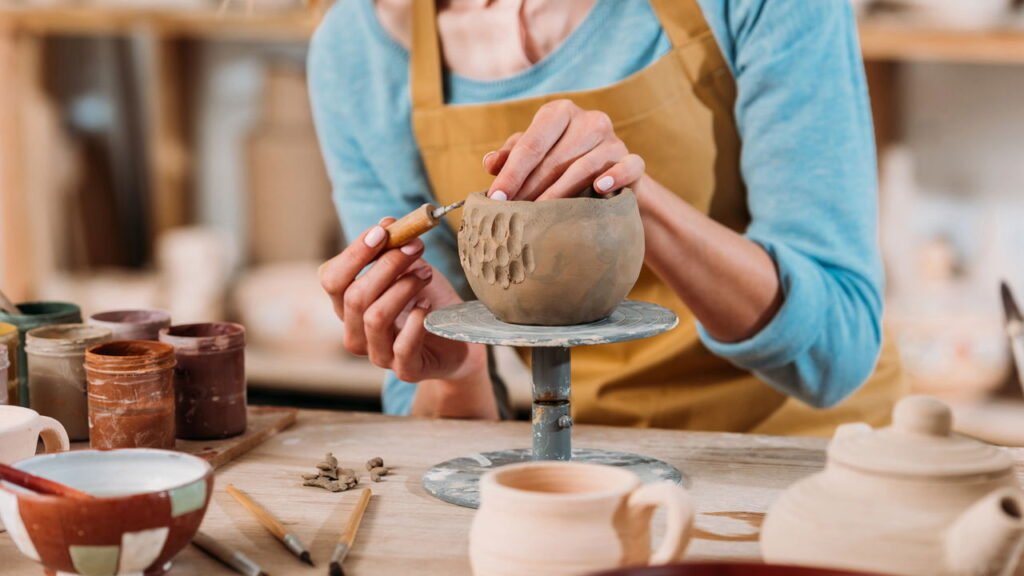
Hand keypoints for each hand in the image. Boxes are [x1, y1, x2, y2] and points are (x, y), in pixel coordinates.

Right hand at [319, 219, 484, 383]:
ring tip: (426, 274)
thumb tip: (387, 223)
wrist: (458, 340)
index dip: (354, 254)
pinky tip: (427, 307)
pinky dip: (415, 322)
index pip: (332, 278)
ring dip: (402, 288)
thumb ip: (395, 249)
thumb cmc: (428, 301)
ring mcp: (378, 354)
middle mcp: (356, 331)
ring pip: (375, 318)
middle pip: (354, 296)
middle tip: (415, 248)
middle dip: (386, 266)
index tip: (384, 231)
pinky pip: (402, 347)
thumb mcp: (412, 269)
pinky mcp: (405, 370)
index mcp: (349, 305)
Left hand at [482, 99, 644, 200]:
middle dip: (530, 189)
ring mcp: (613, 139)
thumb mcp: (533, 156)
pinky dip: (614, 176)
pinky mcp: (632, 160)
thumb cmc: (560, 164)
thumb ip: (511, 156)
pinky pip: (627, 167)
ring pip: (584, 167)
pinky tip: (599, 188)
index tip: (495, 199)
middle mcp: (588, 120)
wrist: (608, 179)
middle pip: (555, 159)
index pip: (531, 144)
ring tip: (540, 217)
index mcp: (559, 113)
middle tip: (514, 215)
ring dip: (560, 194)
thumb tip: (490, 163)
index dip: (511, 173)